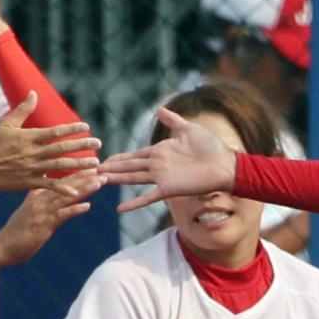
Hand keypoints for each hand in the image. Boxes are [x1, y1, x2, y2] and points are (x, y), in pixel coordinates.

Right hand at [0, 94, 100, 190]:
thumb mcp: (6, 123)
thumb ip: (23, 109)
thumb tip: (34, 93)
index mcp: (30, 137)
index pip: (56, 132)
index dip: (72, 129)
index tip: (86, 127)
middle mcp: (34, 153)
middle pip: (63, 148)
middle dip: (82, 145)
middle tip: (99, 144)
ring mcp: (33, 168)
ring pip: (61, 166)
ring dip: (79, 165)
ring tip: (95, 164)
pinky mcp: (30, 182)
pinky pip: (50, 185)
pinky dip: (63, 188)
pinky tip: (77, 191)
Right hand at [0, 174, 101, 271]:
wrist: (2, 247)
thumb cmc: (15, 231)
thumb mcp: (25, 210)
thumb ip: (33, 197)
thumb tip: (38, 186)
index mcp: (37, 195)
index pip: (59, 181)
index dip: (76, 173)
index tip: (90, 165)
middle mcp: (40, 200)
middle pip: (66, 186)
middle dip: (85, 177)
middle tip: (101, 169)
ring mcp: (42, 212)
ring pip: (66, 197)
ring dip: (84, 189)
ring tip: (98, 182)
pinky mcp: (43, 225)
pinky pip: (62, 215)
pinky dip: (74, 210)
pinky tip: (87, 206)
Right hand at [98, 108, 236, 213]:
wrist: (225, 164)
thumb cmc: (211, 146)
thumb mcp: (189, 129)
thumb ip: (172, 121)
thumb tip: (159, 110)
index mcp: (161, 151)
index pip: (135, 155)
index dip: (119, 157)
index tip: (104, 158)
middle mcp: (158, 165)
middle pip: (129, 167)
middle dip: (111, 168)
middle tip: (92, 170)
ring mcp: (162, 177)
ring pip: (133, 179)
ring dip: (116, 180)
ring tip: (99, 181)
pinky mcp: (169, 189)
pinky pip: (148, 197)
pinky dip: (135, 203)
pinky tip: (120, 208)